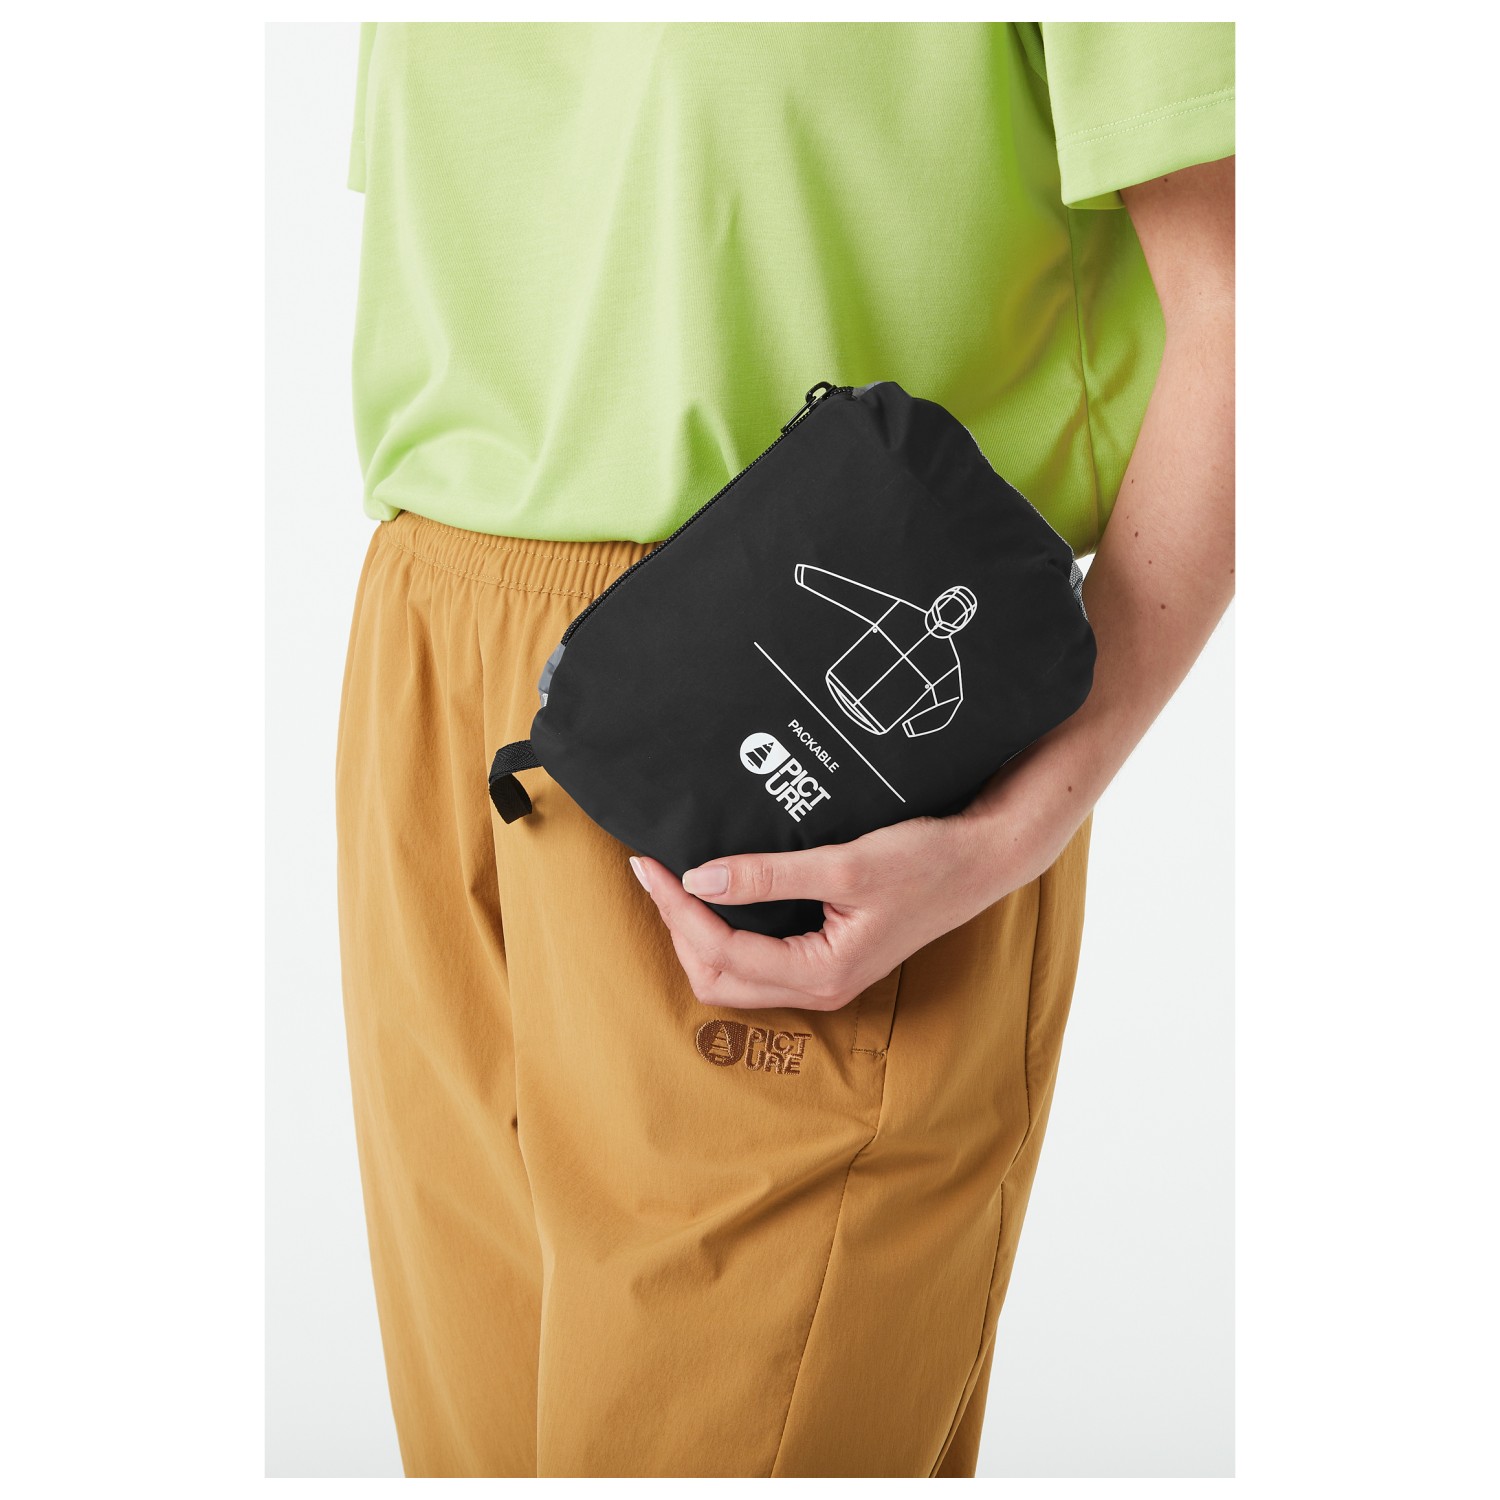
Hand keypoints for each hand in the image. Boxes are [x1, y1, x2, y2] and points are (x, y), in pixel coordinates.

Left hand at [631, 806, 1042, 1011]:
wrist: (981, 861)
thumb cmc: (925, 861)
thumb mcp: (845, 863)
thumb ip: (770, 874)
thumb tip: (701, 877)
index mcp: (822, 973)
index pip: (723, 952)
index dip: (678, 910)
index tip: (651, 864)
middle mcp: (819, 987)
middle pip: (718, 978)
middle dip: (678, 928)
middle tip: (655, 873)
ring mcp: (822, 977)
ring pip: (734, 976)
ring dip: (696, 934)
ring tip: (674, 883)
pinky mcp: (826, 958)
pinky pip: (756, 961)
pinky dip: (724, 933)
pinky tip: (715, 894)